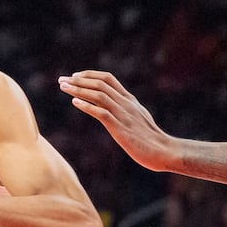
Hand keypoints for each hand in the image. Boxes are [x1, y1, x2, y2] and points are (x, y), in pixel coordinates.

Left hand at [59, 70, 175, 170]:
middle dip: (79, 80)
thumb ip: (127, 113)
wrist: (165, 151)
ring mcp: (123, 114)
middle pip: (100, 84)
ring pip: (99, 95)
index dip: (90, 75)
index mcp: (130, 100)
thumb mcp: (139, 120)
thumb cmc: (152, 140)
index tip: (75, 76)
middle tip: (62, 80)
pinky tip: (74, 102)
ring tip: (63, 87)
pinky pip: (101, 112)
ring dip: (79, 89)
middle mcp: (126, 103)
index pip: (108, 79)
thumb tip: (116, 112)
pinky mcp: (120, 128)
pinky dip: (87, 105)